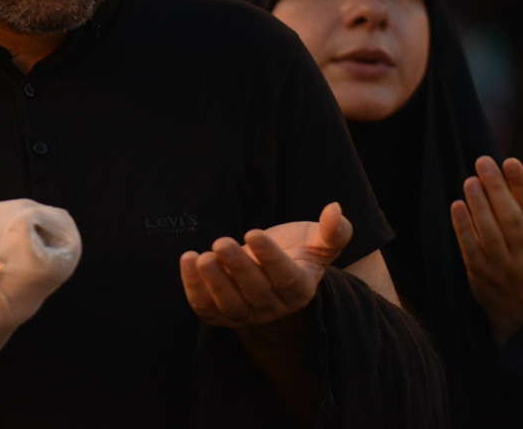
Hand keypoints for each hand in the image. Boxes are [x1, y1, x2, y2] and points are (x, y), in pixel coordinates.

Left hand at [179, 202, 352, 327]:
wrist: (273, 269)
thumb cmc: (299, 249)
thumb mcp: (318, 239)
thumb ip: (333, 230)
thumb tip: (335, 209)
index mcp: (300, 289)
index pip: (286, 278)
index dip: (270, 258)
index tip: (253, 232)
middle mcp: (274, 307)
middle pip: (255, 293)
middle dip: (238, 268)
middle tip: (221, 242)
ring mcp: (247, 314)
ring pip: (230, 305)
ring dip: (214, 282)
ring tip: (201, 257)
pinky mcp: (222, 314)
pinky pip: (206, 308)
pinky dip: (194, 288)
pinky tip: (187, 260)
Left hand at [450, 156, 522, 344]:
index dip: (522, 184)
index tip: (509, 161)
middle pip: (511, 218)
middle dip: (497, 188)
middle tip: (483, 161)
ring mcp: (504, 267)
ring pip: (490, 233)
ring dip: (479, 205)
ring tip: (470, 180)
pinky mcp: (481, 275)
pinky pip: (471, 249)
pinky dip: (463, 228)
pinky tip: (456, 205)